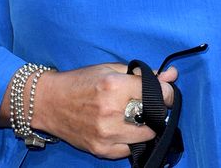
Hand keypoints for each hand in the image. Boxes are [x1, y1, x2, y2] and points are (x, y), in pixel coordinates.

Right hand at [16, 62, 176, 157]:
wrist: (49, 102)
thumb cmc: (81, 81)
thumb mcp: (112, 69)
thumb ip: (143, 74)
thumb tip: (172, 74)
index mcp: (115, 86)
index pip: (158, 93)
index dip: (166, 92)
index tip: (165, 92)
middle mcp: (112, 111)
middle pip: (154, 115)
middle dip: (158, 109)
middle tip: (151, 104)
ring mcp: (106, 134)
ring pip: (145, 135)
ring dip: (147, 126)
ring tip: (139, 117)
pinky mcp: (99, 149)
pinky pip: (128, 150)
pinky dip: (132, 141)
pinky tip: (126, 130)